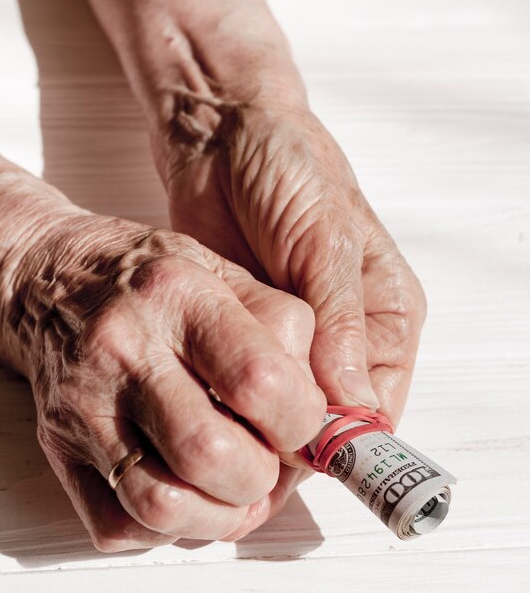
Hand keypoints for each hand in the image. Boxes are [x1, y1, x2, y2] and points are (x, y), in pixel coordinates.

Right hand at [9, 212, 324, 550]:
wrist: (54, 282)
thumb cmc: (149, 279)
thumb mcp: (225, 272)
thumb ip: (284, 327)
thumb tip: (326, 405)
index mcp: (179, 296)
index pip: (258, 380)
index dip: (300, 420)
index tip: (303, 423)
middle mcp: (125, 349)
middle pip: (210, 453)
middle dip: (262, 477)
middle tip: (267, 459)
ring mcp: (85, 403)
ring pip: (162, 504)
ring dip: (220, 516)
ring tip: (234, 488)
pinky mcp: (60, 446)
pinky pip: (116, 525)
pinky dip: (169, 530)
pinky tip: (186, 492)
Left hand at [152, 101, 426, 426]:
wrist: (225, 137)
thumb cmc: (291, 170)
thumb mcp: (325, 239)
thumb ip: (340, 321)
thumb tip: (353, 405)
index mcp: (386, 319)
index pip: (378, 406)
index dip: (346, 440)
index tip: (303, 455)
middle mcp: (345, 340)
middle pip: (330, 419)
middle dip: (294, 437)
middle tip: (250, 447)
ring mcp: (294, 341)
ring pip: (283, 410)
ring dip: (258, 422)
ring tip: (224, 425)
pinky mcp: (248, 334)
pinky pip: (244, 385)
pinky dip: (228, 401)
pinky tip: (206, 402)